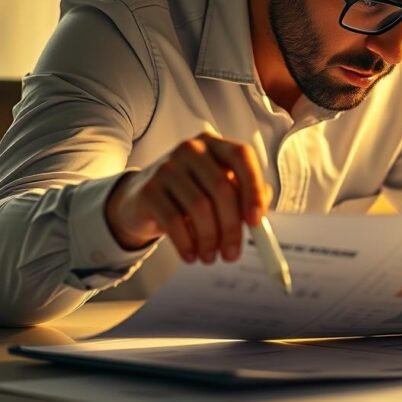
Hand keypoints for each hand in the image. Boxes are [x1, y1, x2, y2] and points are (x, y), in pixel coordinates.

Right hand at [104, 129, 269, 264]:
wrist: (142, 199)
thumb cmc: (191, 194)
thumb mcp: (219, 190)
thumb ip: (244, 196)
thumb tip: (260, 217)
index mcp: (215, 145)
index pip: (242, 157)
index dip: (253, 189)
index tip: (257, 221)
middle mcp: (191, 149)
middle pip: (222, 189)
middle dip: (232, 227)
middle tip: (232, 254)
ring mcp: (167, 167)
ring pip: (200, 207)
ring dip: (210, 239)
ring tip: (210, 257)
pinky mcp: (149, 189)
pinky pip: (174, 221)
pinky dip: (187, 243)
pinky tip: (191, 255)